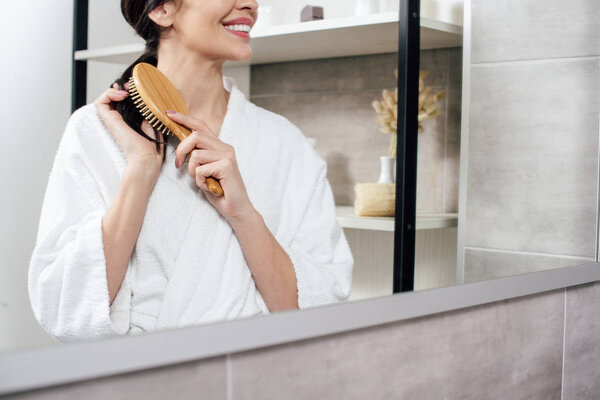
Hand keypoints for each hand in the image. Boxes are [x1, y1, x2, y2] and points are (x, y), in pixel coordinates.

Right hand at [94, 83, 164, 172]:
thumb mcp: (152, 122)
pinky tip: (123, 95)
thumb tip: (145, 98)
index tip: (138, 88)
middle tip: (132, 87)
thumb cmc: (152, 144)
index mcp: (129, 120)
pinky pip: (100, 102)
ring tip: (127, 91)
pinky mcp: (108, 120)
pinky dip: (109, 93)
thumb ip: (147, 111)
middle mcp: (119, 119)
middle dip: (121, 88)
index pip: (123, 101)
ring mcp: (112, 119)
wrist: (146, 156)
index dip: (128, 91)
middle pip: (113, 97)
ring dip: (115, 89)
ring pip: (105, 97)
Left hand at [167, 110, 256, 224]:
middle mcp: (225, 148)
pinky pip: (201, 169)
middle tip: (178, 164)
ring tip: (201, 181)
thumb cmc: (219, 191)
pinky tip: (209, 187)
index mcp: (220, 146)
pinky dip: (200, 181)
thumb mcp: (204, 170)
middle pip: (196, 136)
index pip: (201, 126)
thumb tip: (182, 148)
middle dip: (181, 150)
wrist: (236, 208)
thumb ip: (197, 157)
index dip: (184, 119)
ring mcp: (227, 156)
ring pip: (196, 155)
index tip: (170, 114)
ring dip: (192, 171)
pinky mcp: (227, 166)